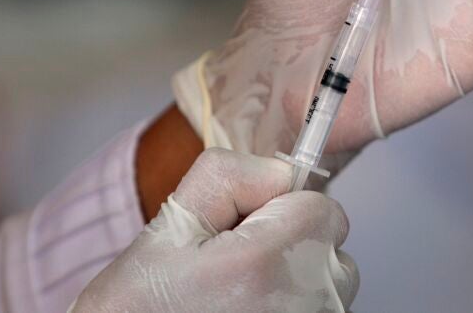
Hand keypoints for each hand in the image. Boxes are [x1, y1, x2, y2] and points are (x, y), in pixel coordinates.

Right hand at [70, 149, 357, 312]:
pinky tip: (249, 311)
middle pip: (330, 245)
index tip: (246, 231)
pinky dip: (294, 306)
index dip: (282, 209)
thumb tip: (281, 172)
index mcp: (266, 262)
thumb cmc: (142, 304)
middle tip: (236, 265)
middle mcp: (302, 302)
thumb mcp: (172, 223)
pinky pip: (320, 308)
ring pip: (329, 281)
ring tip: (240, 294)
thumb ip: (231, 176)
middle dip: (292, 242)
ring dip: (297, 278)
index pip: (323, 207)